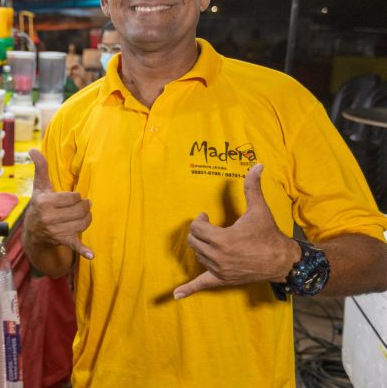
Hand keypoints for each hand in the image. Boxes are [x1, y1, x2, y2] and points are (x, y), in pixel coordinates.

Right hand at [24, 149, 93, 259]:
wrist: (33, 231)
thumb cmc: (40, 204)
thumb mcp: (39, 186)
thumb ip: (40, 167)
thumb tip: (32, 148)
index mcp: (44, 202)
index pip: (73, 197)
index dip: (76, 197)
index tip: (73, 198)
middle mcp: (48, 218)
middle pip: (80, 210)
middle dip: (85, 207)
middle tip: (83, 206)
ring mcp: (55, 230)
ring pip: (83, 223)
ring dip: (87, 219)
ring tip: (83, 216)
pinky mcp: (61, 241)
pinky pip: (74, 245)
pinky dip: (83, 250)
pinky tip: (91, 255)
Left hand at [173, 164, 298, 299]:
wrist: (283, 261)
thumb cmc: (268, 234)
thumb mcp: (259, 209)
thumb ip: (252, 187)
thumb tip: (257, 164)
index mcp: (223, 239)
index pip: (197, 227)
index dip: (199, 219)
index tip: (206, 215)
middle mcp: (218, 256)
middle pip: (193, 240)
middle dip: (198, 231)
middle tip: (207, 226)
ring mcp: (219, 269)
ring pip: (197, 254)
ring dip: (200, 246)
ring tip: (212, 240)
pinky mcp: (221, 279)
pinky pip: (201, 285)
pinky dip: (188, 290)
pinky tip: (176, 295)